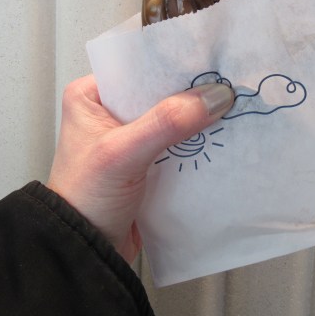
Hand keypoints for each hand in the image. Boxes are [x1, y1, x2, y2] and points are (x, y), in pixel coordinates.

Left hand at [47, 75, 233, 262]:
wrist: (85, 253)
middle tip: (227, 86)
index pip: (139, 68)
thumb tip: (212, 98)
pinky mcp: (148, 163)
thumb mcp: (120, 154)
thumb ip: (164, 123)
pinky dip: (198, 143)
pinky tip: (220, 139)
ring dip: (198, 119)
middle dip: (192, 93)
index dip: (173, 64)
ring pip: (173, 118)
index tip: (209, 62)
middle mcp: (111, 113)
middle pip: (161, 92)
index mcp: (91, 97)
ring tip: (231, 110)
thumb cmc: (83, 201)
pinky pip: (179, 144)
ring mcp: (131, 139)